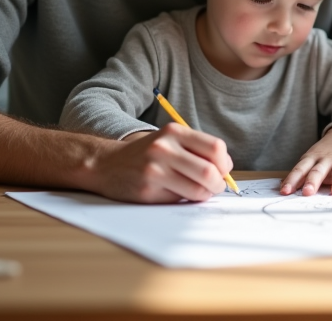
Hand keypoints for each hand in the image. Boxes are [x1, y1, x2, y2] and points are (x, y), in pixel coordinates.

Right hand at [90, 123, 232, 202]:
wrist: (107, 164)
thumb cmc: (147, 155)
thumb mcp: (170, 141)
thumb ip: (196, 150)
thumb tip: (225, 171)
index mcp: (175, 132)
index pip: (216, 148)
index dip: (224, 164)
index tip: (222, 171)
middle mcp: (165, 148)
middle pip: (210, 171)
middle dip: (219, 184)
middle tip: (216, 187)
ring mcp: (155, 170)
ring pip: (198, 189)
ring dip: (205, 194)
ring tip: (199, 192)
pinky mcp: (148, 190)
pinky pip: (179, 199)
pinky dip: (186, 200)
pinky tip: (178, 193)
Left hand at [280, 124, 331, 195]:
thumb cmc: (323, 154)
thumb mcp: (310, 160)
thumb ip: (300, 175)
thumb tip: (283, 188)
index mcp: (311, 158)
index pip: (300, 170)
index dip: (292, 180)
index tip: (285, 192)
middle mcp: (325, 160)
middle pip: (317, 171)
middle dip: (312, 182)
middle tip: (307, 193)